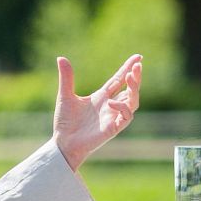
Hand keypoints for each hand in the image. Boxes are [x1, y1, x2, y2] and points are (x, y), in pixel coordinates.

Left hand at [52, 53, 142, 171]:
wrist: (63, 142)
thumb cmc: (65, 122)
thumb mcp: (65, 96)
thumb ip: (67, 78)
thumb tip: (61, 58)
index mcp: (101, 97)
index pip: (119, 80)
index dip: (128, 68)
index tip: (138, 57)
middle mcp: (110, 106)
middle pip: (130, 90)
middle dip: (136, 78)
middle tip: (138, 65)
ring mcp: (112, 117)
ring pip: (132, 102)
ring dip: (134, 90)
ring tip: (131, 77)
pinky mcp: (113, 128)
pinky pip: (126, 117)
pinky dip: (122, 108)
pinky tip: (111, 102)